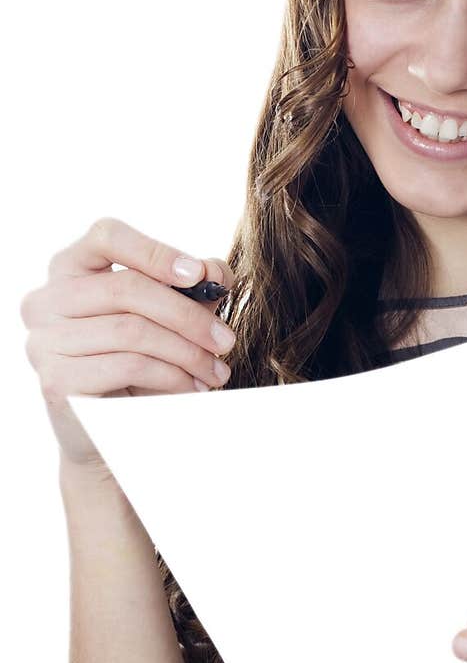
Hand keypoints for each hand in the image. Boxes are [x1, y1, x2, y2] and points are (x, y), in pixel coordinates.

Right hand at [20, 216, 234, 468]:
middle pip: (126, 287)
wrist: (106, 427)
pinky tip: (191, 388)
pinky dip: (171, 377)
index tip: (199, 274)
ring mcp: (44, 340)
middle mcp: (46, 300)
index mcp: (70, 268)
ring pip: (132, 330)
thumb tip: (214, 270)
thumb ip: (192, 287)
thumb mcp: (170, 317)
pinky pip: (128, 366)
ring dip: (187, 353)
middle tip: (226, 340)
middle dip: (188, 315)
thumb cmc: (138, 360)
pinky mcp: (56, 379)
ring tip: (215, 372)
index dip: (155, 251)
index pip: (106, 236)